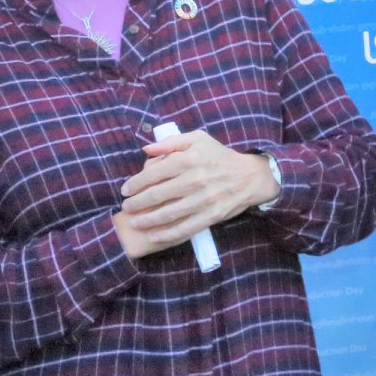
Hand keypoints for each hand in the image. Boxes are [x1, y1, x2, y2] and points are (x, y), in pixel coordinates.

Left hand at [114, 130, 277, 259]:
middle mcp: (195, 179)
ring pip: (168, 214)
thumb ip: (170, 143)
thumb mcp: (197, 139)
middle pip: (158, 195)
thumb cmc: (219, 156)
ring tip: (134, 222)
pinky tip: (153, 236)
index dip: (135, 183)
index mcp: (189, 159)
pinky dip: (167, 235)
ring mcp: (203, 200)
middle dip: (137, 203)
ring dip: (147, 220)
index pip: (154, 173)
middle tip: (126, 207)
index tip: (125, 190)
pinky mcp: (211, 216)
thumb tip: (146, 149)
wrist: (249, 176)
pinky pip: (185, 229)